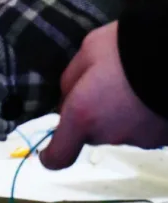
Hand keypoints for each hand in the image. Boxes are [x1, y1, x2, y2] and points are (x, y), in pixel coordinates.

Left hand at [40, 21, 167, 169]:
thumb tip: (67, 98)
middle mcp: (108, 134)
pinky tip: (152, 93)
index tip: (47, 153)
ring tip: (135, 86)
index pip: (58, 157)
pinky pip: (145, 128)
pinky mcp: (163, 137)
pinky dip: (145, 115)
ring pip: (119, 130)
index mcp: (81, 116)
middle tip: (107, 86)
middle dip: (92, 116)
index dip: (51, 156)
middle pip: (91, 134)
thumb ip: (71, 80)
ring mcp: (139, 138)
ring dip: (121, 115)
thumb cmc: (128, 46)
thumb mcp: (89, 51)